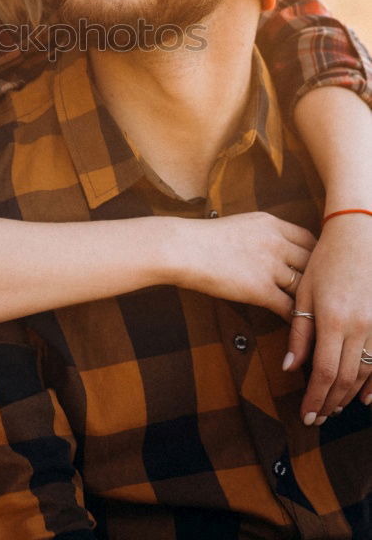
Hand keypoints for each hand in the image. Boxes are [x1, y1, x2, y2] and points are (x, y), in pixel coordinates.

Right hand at [177, 212, 314, 317]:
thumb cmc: (202, 239)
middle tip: (321, 296)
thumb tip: (273, 250)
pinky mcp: (261, 289)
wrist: (182, 248)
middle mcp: (276, 241)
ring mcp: (270, 265)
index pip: (309, 239)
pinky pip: (289, 308)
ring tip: (315, 317)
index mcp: (271, 223)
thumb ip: (262, 234)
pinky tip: (298, 328)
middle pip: (312, 263)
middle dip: (318, 281)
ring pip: (304, 287)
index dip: (316, 256)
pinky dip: (296, 321)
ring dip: (310, 304)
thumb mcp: (240, 225)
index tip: (318, 269)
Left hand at [283, 214, 371, 424]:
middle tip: (317, 418)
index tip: (306, 415)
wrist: (359, 235)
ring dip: (350, 395)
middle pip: (346, 379)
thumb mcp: (305, 292)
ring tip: (334, 408)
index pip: (325, 372)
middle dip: (330, 402)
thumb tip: (290, 367)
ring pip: (366, 373)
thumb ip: (299, 332)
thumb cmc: (327, 260)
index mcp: (335, 320)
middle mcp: (361, 327)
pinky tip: (365, 396)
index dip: (315, 397)